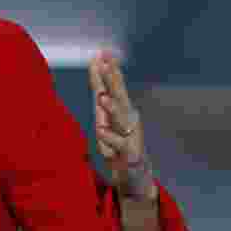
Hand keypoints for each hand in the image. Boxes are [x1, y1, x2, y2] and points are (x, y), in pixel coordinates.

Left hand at [88, 51, 156, 200]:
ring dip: (112, 108)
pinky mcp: (130, 153)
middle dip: (113, 80)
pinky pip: (119, 144)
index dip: (104, 71)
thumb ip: (101, 100)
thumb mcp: (104, 122)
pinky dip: (110, 138)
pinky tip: (101, 130)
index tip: (100, 53)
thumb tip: (96, 73)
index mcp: (119, 111)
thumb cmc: (118, 147)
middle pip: (119, 96)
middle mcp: (127, 119)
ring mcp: (130, 136)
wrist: (134, 177)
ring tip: (102, 98)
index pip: (109, 88)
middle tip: (108, 63)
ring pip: (121, 119)